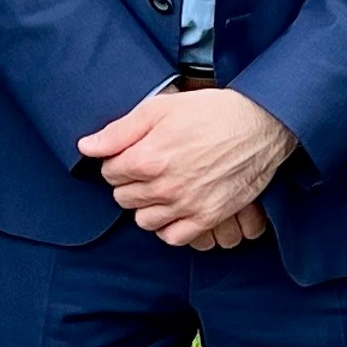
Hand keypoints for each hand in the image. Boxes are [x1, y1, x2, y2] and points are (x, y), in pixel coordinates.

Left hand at [76, 88, 295, 247]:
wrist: (261, 124)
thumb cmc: (211, 112)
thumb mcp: (160, 108)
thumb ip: (119, 131)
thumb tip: (86, 147)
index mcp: (148, 158)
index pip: (110, 173)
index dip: (118, 161)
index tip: (134, 153)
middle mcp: (164, 187)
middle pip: (124, 198)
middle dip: (130, 183)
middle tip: (149, 167)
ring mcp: (186, 206)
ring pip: (144, 221)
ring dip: (147, 206)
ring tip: (162, 187)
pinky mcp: (208, 218)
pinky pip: (172, 237)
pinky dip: (169, 226)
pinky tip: (175, 207)